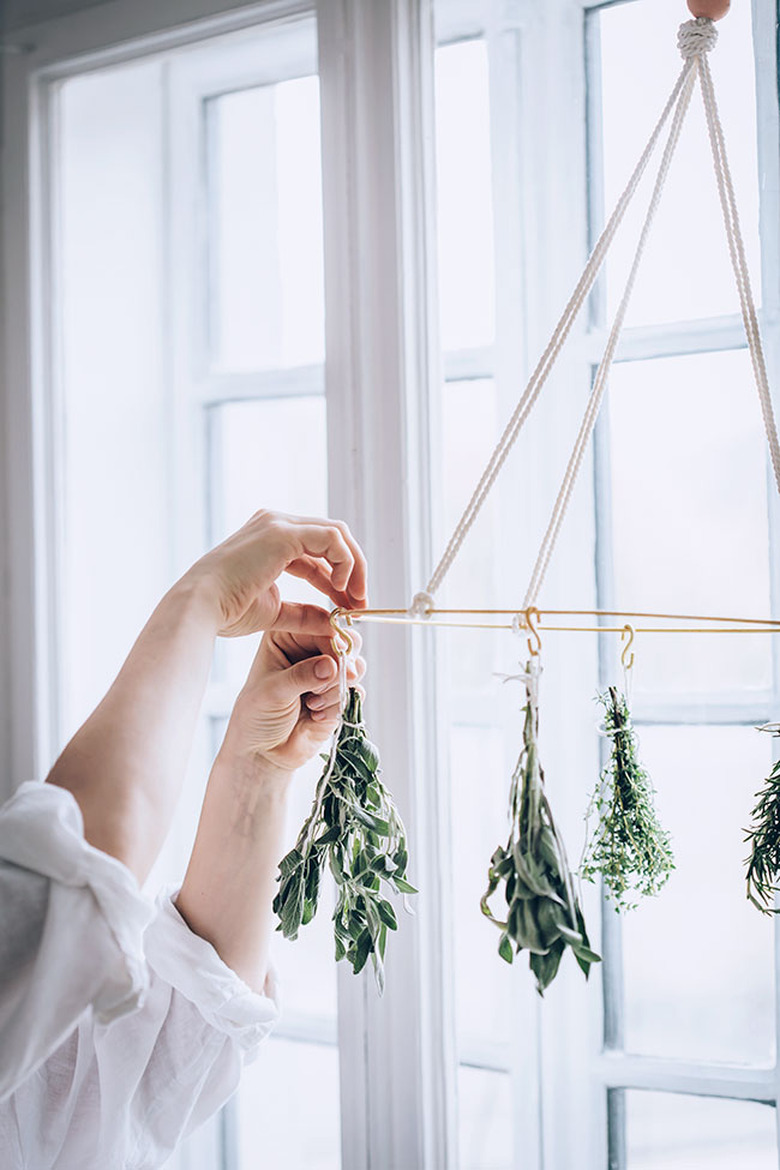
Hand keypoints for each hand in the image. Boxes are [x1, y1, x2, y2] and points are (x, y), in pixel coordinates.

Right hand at [185, 511, 367, 636]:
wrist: (201, 608)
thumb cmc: (227, 611)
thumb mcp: (274, 612)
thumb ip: (304, 614)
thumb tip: (331, 623)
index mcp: (270, 540)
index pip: (317, 552)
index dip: (338, 578)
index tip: (350, 606)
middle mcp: (275, 524)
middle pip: (332, 537)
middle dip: (352, 569)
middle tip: (360, 603)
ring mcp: (279, 524)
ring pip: (337, 533)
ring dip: (354, 566)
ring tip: (354, 599)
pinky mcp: (283, 532)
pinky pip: (331, 538)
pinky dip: (344, 562)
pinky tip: (339, 588)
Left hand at [219, 627, 365, 773]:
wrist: (264, 752)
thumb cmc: (257, 716)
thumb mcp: (273, 692)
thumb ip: (302, 676)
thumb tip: (331, 665)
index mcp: (287, 635)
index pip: (320, 624)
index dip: (334, 637)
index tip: (338, 655)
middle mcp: (309, 649)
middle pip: (345, 641)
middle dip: (341, 664)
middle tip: (329, 682)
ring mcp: (326, 671)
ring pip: (355, 666)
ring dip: (337, 688)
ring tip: (313, 703)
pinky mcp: (338, 693)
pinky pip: (356, 691)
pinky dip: (339, 705)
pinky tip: (317, 715)